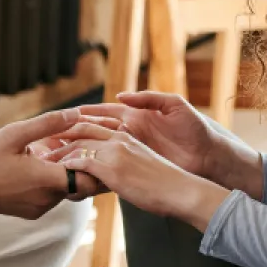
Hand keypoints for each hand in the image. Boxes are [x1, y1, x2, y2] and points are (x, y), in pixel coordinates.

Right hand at [0, 109, 105, 218]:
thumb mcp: (16, 133)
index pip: (87, 179)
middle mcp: (47, 199)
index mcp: (46, 180)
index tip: (89, 145)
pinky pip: (53, 196)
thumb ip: (48, 124)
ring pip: (66, 190)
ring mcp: (40, 208)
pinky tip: (42, 162)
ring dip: (66, 171)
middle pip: (80, 185)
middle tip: (75, 143)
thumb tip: (76, 113)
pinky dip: (54, 180)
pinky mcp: (33, 211)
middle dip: (81, 163)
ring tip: (56, 149)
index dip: (93, 162)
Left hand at [48, 123, 229, 229]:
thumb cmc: (163, 184)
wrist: (180, 190)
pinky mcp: (113, 167)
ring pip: (78, 145)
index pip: (92, 126)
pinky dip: (68, 166)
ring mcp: (115, 152)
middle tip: (40, 142)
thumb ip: (124, 163)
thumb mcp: (141, 166)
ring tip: (42, 159)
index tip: (55, 134)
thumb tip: (109, 173)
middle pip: (80, 130)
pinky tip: (57, 171)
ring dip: (59, 152)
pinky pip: (84, 163)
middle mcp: (118, 139)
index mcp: (125, 136)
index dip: (72, 128)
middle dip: (59, 135)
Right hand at [78, 92, 231, 180]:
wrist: (210, 156)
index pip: (107, 112)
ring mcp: (136, 149)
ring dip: (85, 149)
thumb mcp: (175, 105)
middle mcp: (133, 131)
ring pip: (104, 148)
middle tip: (57, 135)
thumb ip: (148, 98)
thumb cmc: (195, 128)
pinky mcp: (140, 165)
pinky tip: (85, 170)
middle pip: (100, 130)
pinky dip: (100, 165)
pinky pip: (115, 165)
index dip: (88, 112)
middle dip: (80, 132)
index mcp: (139, 116)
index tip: (68, 114)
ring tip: (64, 153)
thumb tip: (120, 96)